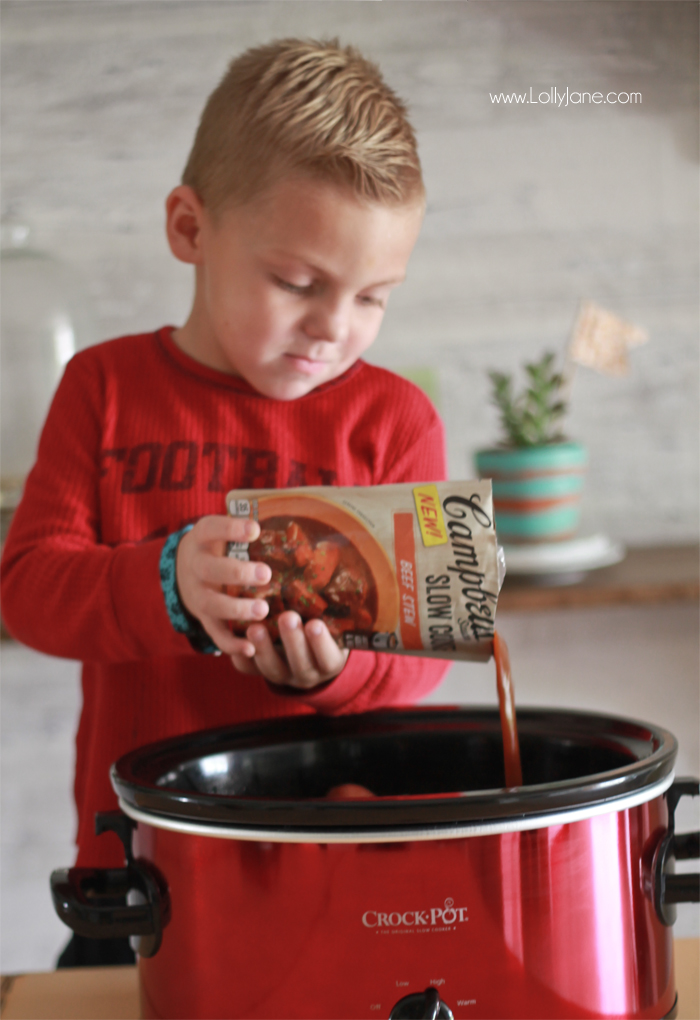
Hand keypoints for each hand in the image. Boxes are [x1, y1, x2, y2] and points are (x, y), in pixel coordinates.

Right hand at [176, 515, 270, 657]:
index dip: (231, 529)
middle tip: (266, 574)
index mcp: (202, 538)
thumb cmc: (218, 547)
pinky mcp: (203, 618)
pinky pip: (215, 633)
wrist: (184, 569)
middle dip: (237, 573)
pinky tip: (250, 648)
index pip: (212, 528)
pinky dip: (231, 644)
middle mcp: (195, 566)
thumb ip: (247, 529)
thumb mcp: (223, 531)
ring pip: (212, 604)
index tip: (255, 529)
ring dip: (237, 609)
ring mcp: (197, 594)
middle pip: (210, 569)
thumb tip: (293, 525)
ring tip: (262, 610)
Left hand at [231, 611, 348, 689]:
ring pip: (272, 669)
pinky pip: (248, 669)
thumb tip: (340, 562)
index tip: (316, 623)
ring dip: (263, 648)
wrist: (310, 651)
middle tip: (287, 617)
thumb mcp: (337, 622)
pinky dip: (241, 655)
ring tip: (255, 627)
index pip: (329, 658)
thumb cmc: (327, 626)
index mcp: (330, 661)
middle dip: (293, 641)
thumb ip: (334, 606)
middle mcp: (307, 672)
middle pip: (301, 664)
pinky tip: (235, 638)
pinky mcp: (260, 671)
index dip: (322, 644)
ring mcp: (283, 675)